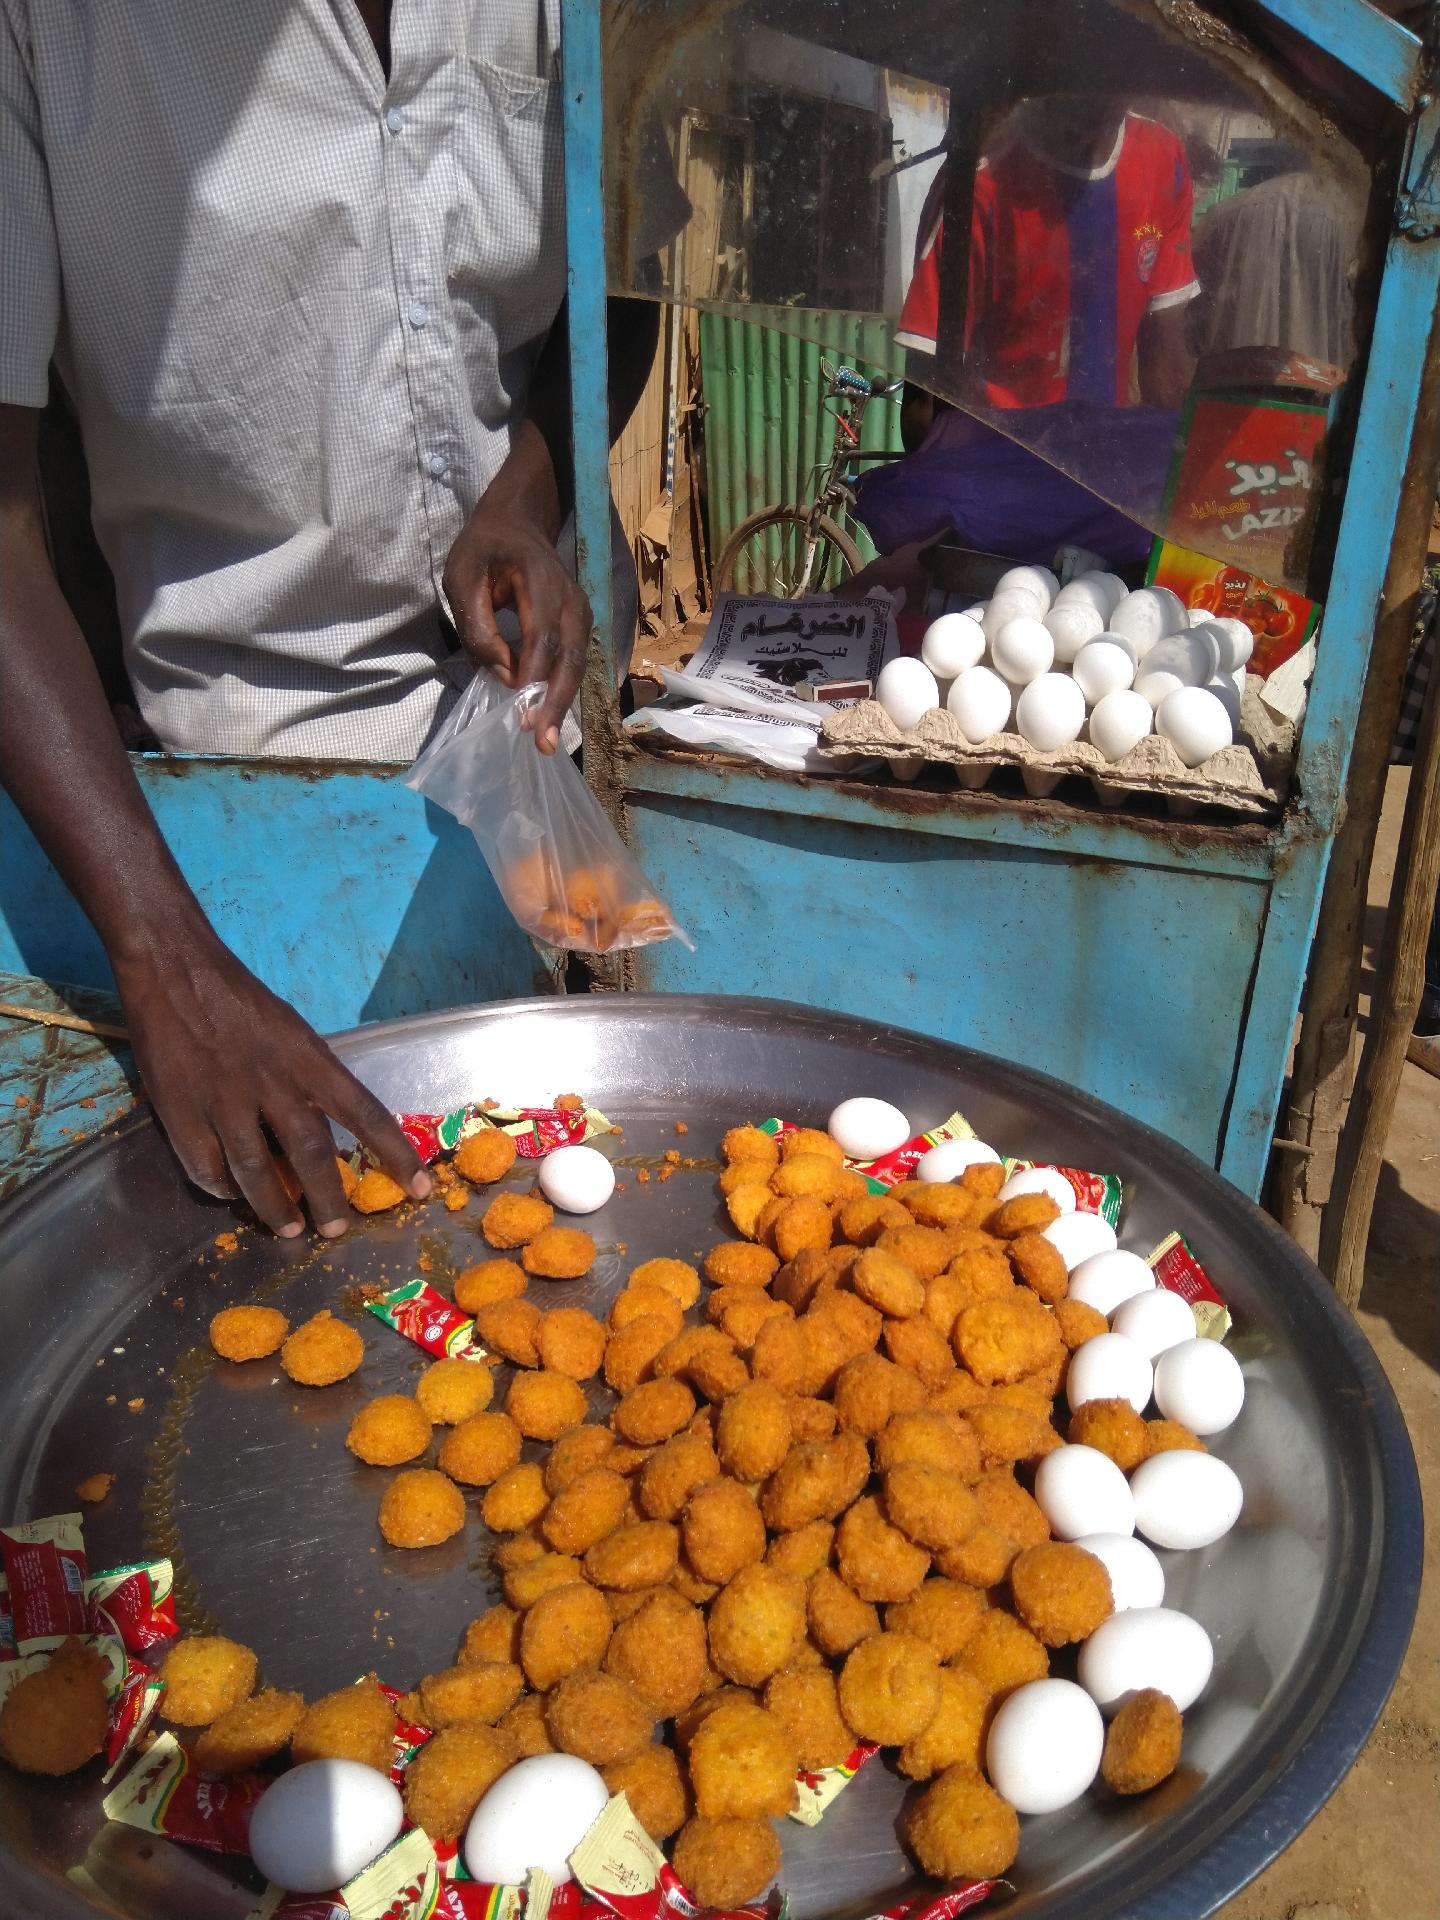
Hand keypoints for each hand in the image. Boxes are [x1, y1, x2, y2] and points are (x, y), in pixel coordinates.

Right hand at [114, 930, 429, 1237]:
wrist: (173, 969)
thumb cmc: (241, 1000)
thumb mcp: (292, 1031)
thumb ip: (309, 1079)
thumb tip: (326, 1132)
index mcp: (308, 1058)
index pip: (364, 1113)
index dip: (395, 1154)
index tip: (419, 1188)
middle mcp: (272, 1081)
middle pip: (310, 1154)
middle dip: (327, 1199)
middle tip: (335, 1229)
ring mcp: (224, 1099)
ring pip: (256, 1171)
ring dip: (274, 1207)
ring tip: (288, 1229)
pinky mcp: (180, 1110)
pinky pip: (206, 1166)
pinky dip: (222, 1188)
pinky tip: (233, 1197)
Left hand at [443, 421, 591, 754]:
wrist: (518, 523)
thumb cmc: (484, 548)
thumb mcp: (462, 574)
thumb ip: (477, 622)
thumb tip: (499, 672)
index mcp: (540, 582)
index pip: (542, 638)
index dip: (533, 678)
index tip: (522, 714)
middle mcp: (571, 601)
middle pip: (569, 659)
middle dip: (555, 703)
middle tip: (543, 743)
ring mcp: (581, 613)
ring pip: (576, 665)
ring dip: (561, 704)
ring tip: (547, 741)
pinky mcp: (579, 626)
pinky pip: (573, 662)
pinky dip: (561, 691)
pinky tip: (547, 717)